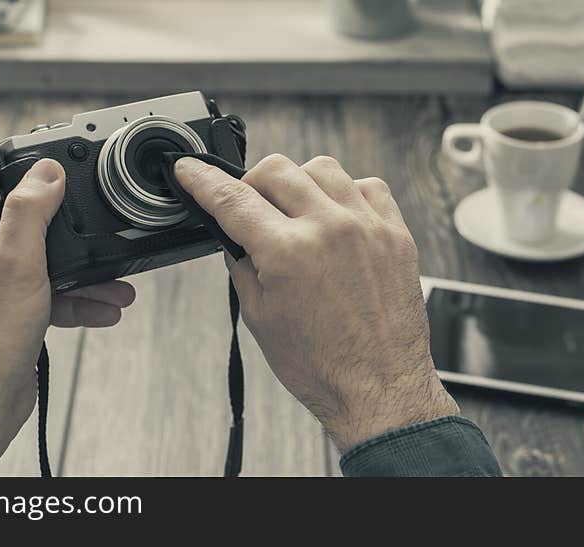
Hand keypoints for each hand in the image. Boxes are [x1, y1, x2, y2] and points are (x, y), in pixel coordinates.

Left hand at [0, 159, 134, 468]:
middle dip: (67, 239)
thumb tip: (45, 173)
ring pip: (36, 266)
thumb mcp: (16, 267)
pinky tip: (102, 308)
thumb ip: (30, 213)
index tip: (57, 181)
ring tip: (115, 286)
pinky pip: (38, 295)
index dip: (24, 181)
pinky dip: (69, 300)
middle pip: (20, 228)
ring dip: (78, 276)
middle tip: (95, 237)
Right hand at [174, 154, 457, 451]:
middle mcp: (330, 229)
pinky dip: (344, 194)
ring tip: (295, 215)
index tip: (188, 171)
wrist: (380, 388)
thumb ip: (242, 265)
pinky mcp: (396, 233)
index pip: (232, 199)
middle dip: (250, 184)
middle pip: (275, 170)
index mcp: (288, 252)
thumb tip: (232, 234)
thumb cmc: (322, 365)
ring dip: (297, 184)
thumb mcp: (260, 317)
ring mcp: (367, 226)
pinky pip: (367, 186)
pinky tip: (335, 218)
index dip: (201, 180)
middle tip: (249, 210)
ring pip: (321, 168)